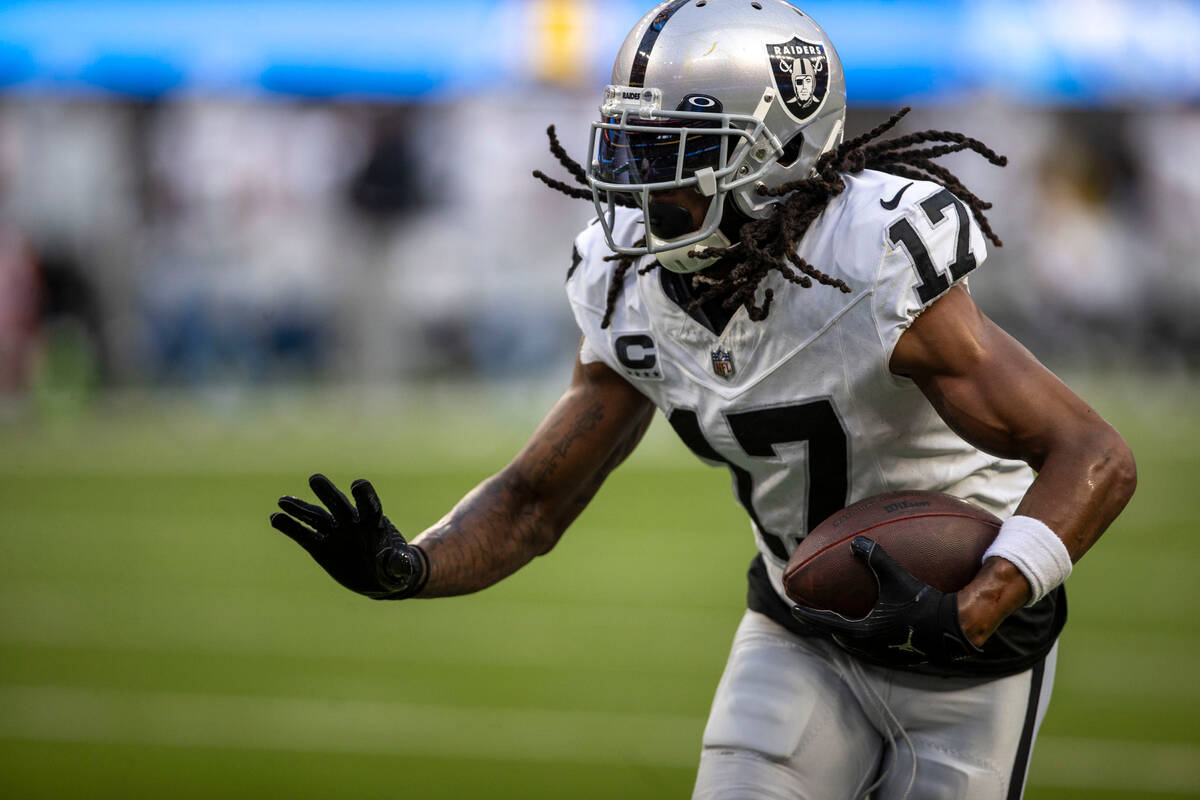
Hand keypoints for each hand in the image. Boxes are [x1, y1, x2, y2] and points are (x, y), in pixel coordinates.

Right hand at [270, 474, 427, 598]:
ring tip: (283, 500)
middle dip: (328, 492)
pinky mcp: (321, 547)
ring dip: (300, 508)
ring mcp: (335, 533)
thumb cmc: (393, 568)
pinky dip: (290, 527)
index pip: (369, 503)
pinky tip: (276, 518)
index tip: (357, 484)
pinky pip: (303, 535)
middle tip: (315, 479)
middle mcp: (352, 522)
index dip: (364, 494)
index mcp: (374, 523)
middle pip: (339, 503)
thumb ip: (399, 564)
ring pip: (317, 516)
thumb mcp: (400, 569)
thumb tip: (401, 563)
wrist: (378, 577)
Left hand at [792, 536, 980, 665]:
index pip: (828, 623)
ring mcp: (887, 652)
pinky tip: (877, 625)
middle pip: (841, 637)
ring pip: (858, 644)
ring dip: (847, 633)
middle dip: (826, 627)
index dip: (810, 616)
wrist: (954, 629)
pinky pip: (876, 645)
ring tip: (841, 623)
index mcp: (864, 631)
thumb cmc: (924, 603)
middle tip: (814, 616)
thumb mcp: (897, 578)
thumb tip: (857, 541)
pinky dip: (867, 635)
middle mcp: (872, 646)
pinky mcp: (901, 653)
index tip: (794, 610)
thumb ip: (876, 558)